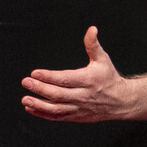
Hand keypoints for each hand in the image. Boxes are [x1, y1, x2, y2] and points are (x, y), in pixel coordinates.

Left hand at [21, 27, 135, 121]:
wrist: (121, 101)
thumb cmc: (109, 78)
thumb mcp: (103, 59)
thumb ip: (93, 45)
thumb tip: (91, 29)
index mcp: (88, 80)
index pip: (65, 79)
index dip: (49, 77)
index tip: (35, 73)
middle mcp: (83, 96)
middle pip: (58, 94)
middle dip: (40, 89)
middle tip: (25, 82)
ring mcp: (79, 108)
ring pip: (56, 109)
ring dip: (38, 105)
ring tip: (25, 99)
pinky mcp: (76, 116)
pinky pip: (57, 117)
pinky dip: (43, 114)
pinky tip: (31, 108)